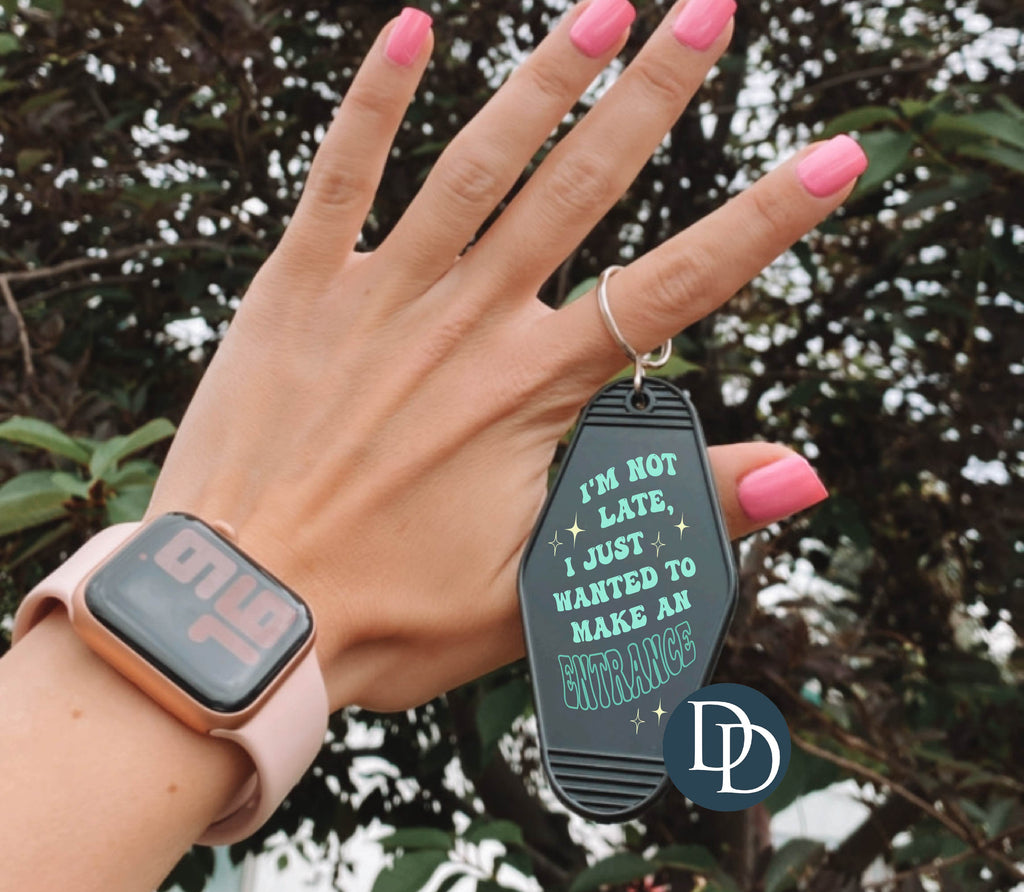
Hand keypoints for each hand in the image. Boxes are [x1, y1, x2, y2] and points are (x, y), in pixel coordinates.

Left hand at [150, 0, 863, 712]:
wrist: (238, 615)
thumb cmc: (391, 616)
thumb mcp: (548, 589)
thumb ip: (674, 519)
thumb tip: (800, 473)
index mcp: (531, 392)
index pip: (674, 288)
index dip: (763, 222)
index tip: (833, 158)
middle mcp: (464, 324)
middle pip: (581, 188)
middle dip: (657, 94)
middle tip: (713, 9)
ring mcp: (375, 298)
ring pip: (476, 164)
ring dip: (545, 78)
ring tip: (607, 4)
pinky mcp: (294, 294)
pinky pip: (337, 176)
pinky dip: (372, 99)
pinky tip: (410, 23)